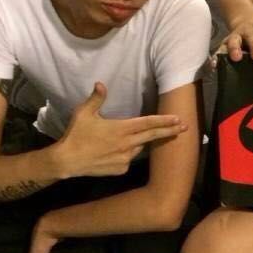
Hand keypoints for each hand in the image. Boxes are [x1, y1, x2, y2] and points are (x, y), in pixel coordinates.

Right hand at [56, 82, 186, 177]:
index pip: (148, 123)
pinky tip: (113, 152)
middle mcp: (127, 144)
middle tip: (185, 127)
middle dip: (170, 131)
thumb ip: (96, 98)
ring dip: (139, 142)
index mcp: (121, 129)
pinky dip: (126, 154)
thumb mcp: (84, 113)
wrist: (67, 161)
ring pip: (138, 148)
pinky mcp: (121, 169)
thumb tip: (101, 84)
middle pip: (153, 136)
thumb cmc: (76, 134)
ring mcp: (125, 158)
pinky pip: (128, 159)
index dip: (164, 121)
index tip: (178, 119)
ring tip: (126, 139)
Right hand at [213, 18, 252, 64]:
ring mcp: (236, 37)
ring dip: (234, 49)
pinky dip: (217, 57)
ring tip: (235, 57)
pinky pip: (220, 50)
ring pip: (234, 42)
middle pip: (252, 38)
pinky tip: (215, 64)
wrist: (243, 18)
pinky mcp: (225, 44)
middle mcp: (248, 33)